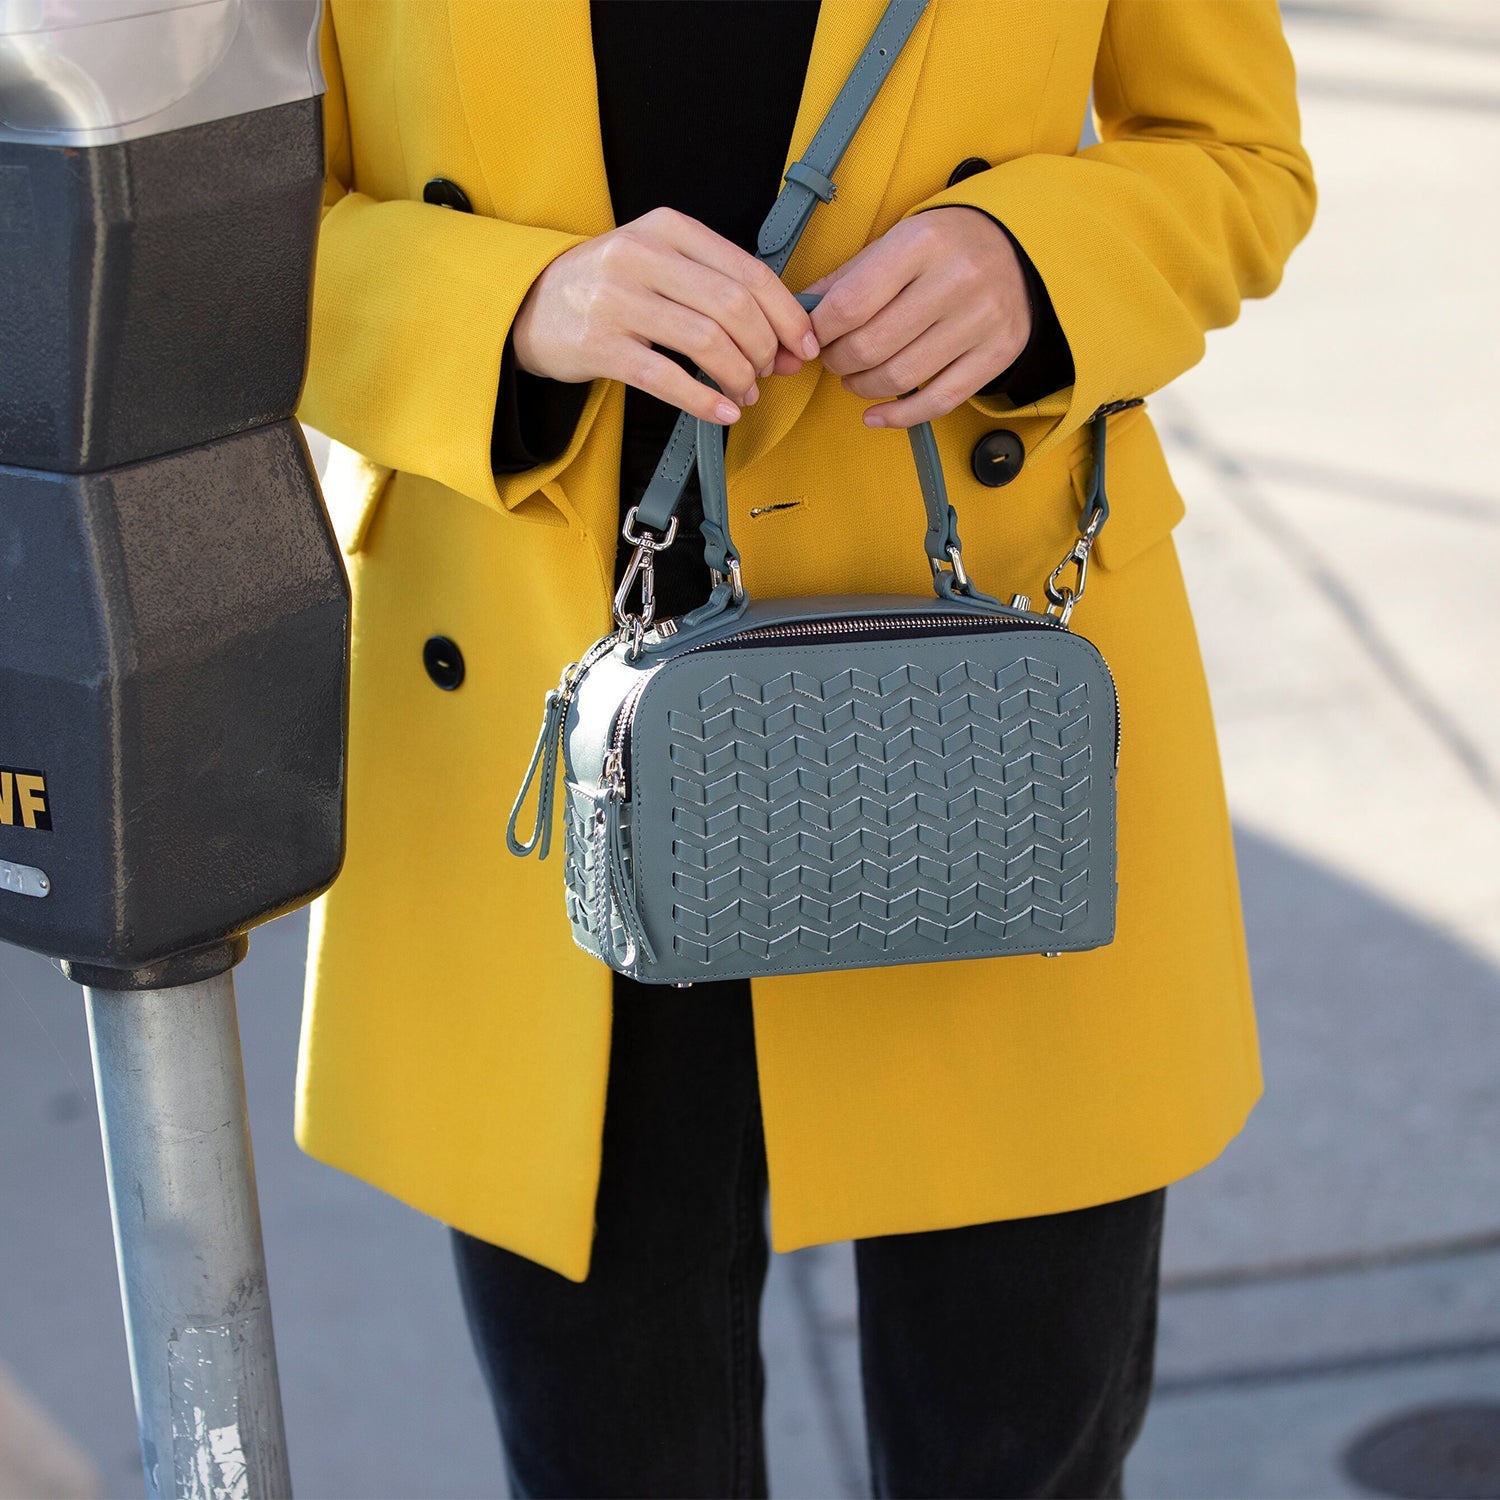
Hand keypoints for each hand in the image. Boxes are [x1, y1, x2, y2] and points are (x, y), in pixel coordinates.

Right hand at [511, 207, 819, 426]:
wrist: (530, 306)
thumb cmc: (610, 288)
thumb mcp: (659, 260)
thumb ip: (716, 285)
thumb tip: (788, 334)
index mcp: (667, 227)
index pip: (747, 271)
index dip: (787, 315)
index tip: (805, 346)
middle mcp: (640, 255)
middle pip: (733, 306)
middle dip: (766, 348)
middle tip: (771, 373)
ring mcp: (616, 300)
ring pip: (706, 341)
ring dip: (739, 375)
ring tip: (745, 393)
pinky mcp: (599, 345)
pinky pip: (668, 378)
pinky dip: (706, 401)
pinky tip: (724, 413)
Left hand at [804, 206, 1031, 428]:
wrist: (1018, 245)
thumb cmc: (943, 246)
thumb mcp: (895, 242)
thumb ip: (846, 279)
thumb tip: (798, 317)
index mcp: (921, 244)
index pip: (849, 304)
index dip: (819, 331)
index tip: (813, 337)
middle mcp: (956, 280)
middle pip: (871, 346)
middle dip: (838, 362)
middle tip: (833, 359)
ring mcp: (981, 320)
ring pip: (900, 377)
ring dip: (863, 387)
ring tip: (854, 378)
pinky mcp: (999, 352)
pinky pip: (939, 401)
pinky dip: (898, 416)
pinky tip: (874, 415)